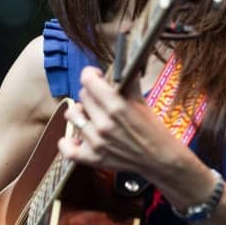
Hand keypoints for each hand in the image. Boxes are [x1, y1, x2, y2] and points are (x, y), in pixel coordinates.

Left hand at [59, 66, 176, 176]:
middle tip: (100, 100)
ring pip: (72, 116)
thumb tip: (120, 66)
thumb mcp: (141, 100)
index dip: (91, 74)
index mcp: (117, 106)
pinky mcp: (92, 158)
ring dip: (81, 114)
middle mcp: (104, 123)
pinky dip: (68, 142)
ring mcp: (96, 142)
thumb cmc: (151, 128)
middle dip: (91, 94)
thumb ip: (127, 82)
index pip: (88, 80)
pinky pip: (67, 148)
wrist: (159, 158)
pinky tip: (76, 137)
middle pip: (82, 96)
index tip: (97, 76)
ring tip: (89, 116)